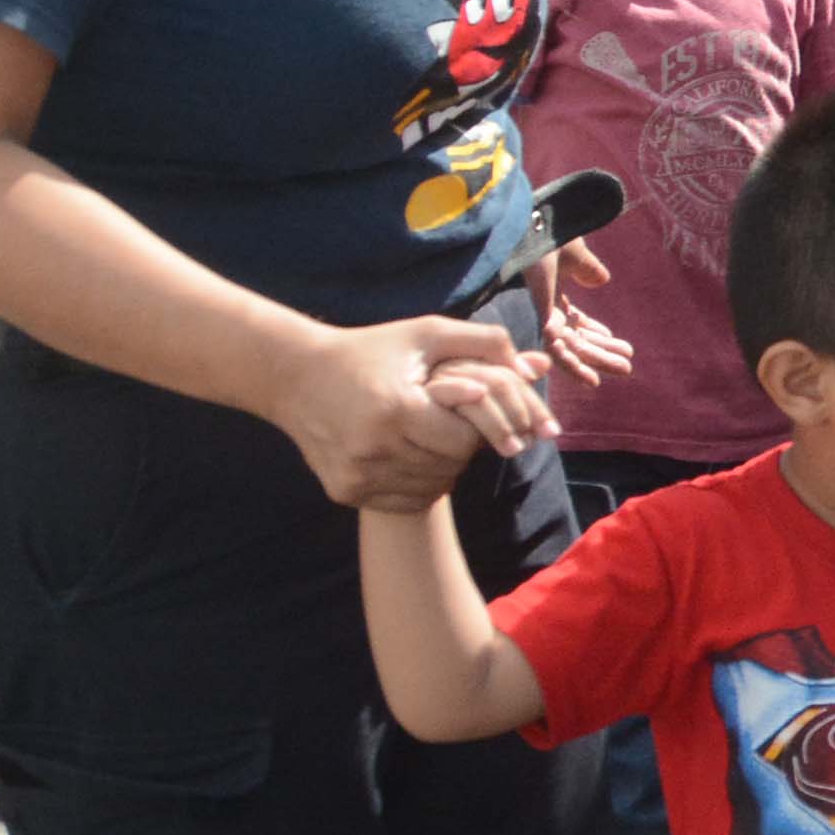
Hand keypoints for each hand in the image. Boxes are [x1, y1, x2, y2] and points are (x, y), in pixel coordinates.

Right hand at [271, 318, 545, 511]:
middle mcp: (373, 448)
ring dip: (442, 466)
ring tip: (430, 437)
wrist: (296, 376)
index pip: (466, 439)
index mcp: (396, 410)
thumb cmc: (372, 351)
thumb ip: (485, 343)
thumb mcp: (427, 335)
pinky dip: (418, 483)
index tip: (467, 409)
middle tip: (449, 423)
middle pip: (451, 465)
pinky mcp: (344, 491)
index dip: (476, 425)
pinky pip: (404, 500)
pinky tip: (410, 456)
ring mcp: (356, 474)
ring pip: (431, 486)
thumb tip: (538, 367)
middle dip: (461, 445)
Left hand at [529, 240, 633, 388]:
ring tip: (623, 372)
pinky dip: (572, 366)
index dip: (597, 337)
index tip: (621, 346)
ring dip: (596, 364)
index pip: (576, 324)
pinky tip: (590, 378)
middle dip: (603, 355)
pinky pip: (556, 349)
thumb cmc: (544, 232)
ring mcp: (542, 314)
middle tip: (628, 368)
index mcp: (551, 296)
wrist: (530, 222)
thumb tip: (602, 281)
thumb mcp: (574, 252)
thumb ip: (587, 268)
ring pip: (569, 350)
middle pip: (576, 341)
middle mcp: (545, 310)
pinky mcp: (540, 315)